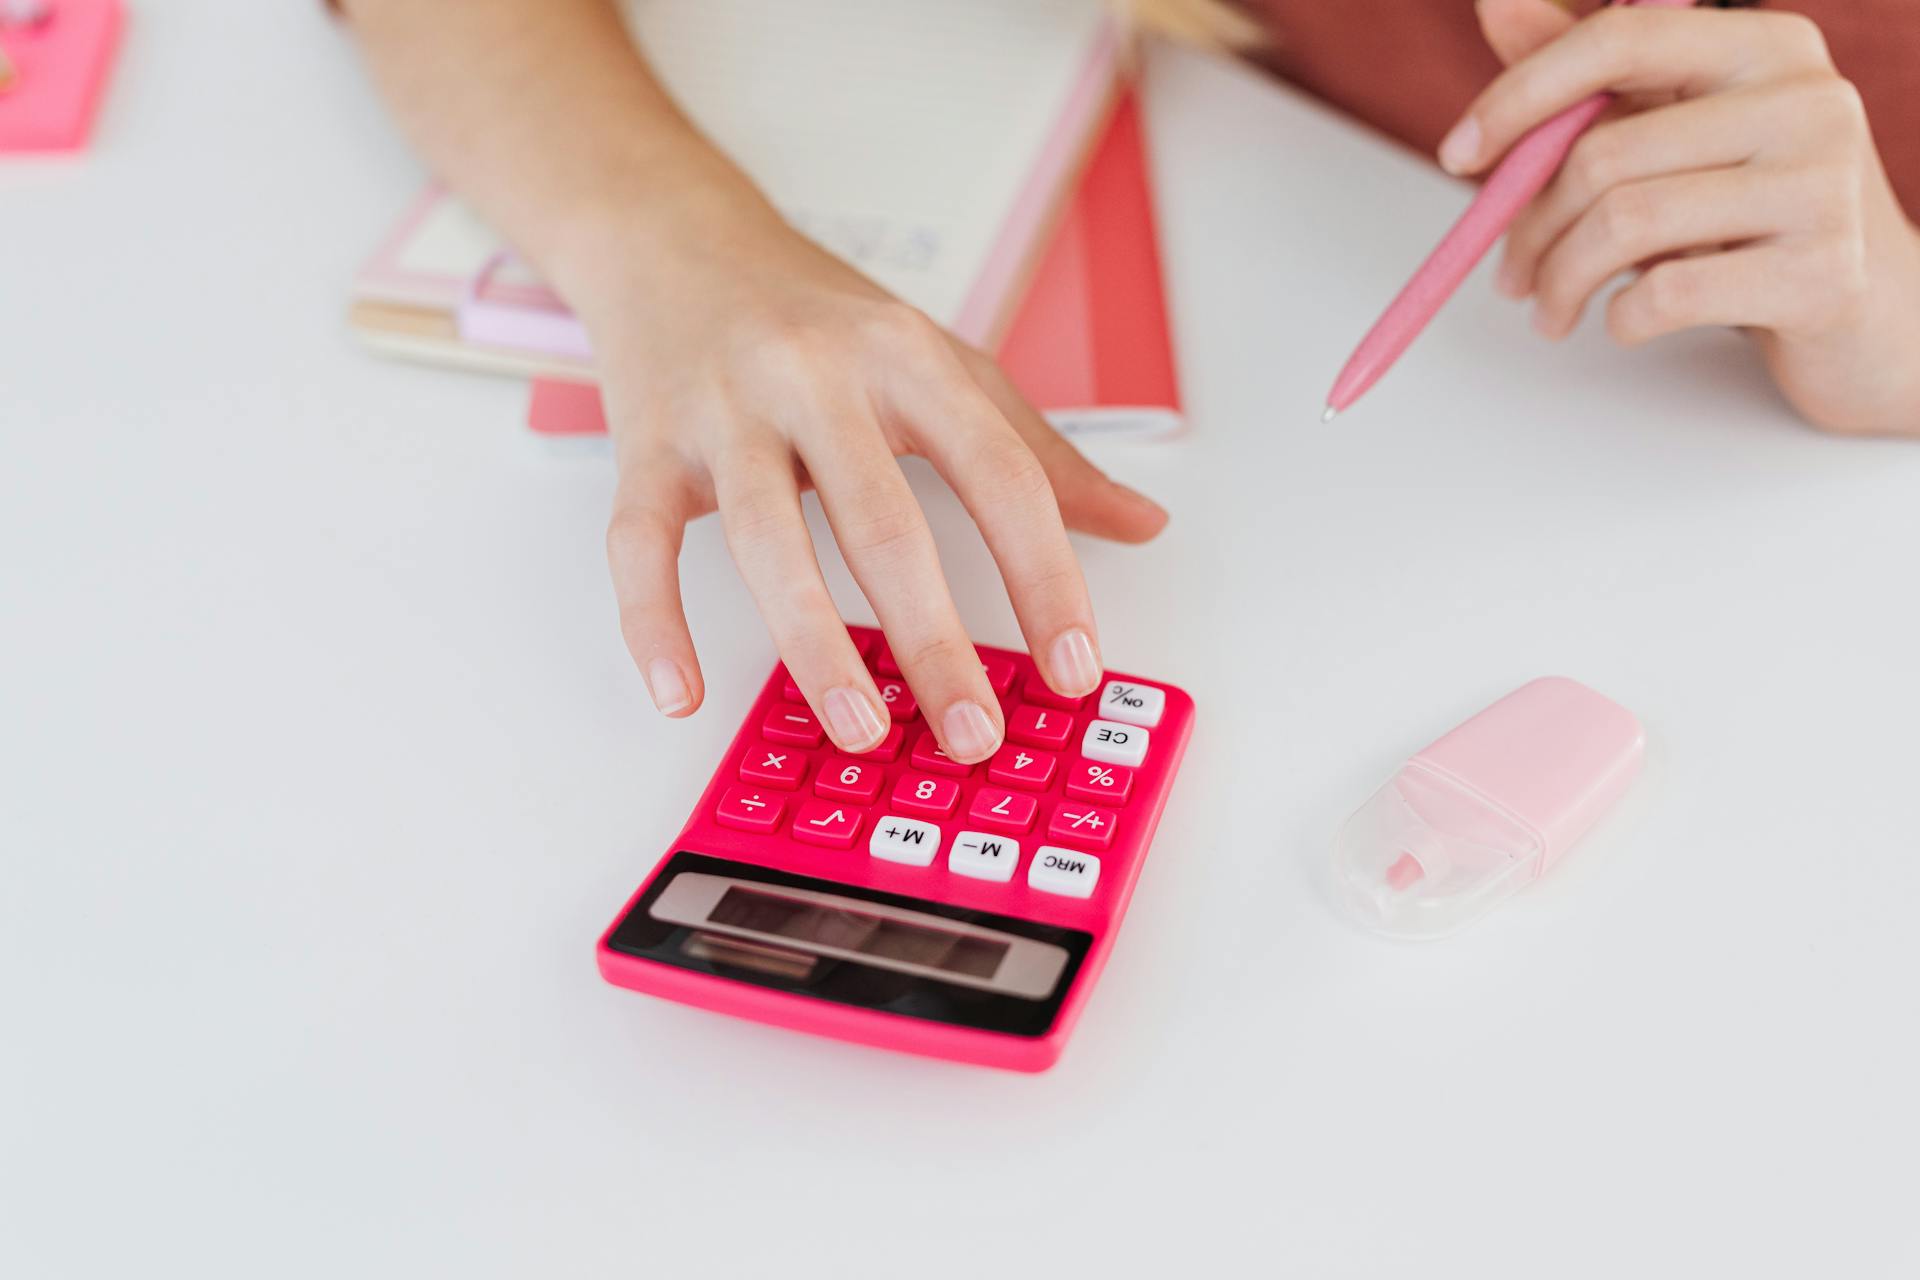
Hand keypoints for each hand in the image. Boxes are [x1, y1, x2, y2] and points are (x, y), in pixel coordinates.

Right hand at [569, 186, 1167, 762]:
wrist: (674, 238)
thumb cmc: (818, 315)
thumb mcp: (942, 362)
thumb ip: (1037, 454)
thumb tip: (1142, 525)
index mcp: (906, 359)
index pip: (999, 476)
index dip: (1045, 578)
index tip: (1074, 670)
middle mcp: (815, 378)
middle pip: (884, 522)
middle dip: (934, 640)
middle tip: (973, 733)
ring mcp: (724, 413)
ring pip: (765, 540)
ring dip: (814, 647)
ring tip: (861, 730)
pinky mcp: (645, 446)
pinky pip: (639, 545)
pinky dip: (652, 623)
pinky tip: (681, 694)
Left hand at [1443, 0, 1919, 434]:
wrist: (1870, 313)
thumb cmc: (1751, 218)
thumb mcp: (1672, 132)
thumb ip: (1588, 74)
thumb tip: (1497, 1)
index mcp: (1763, 46)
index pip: (1615, 39)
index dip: (1519, 95)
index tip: (1458, 154)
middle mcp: (1805, 98)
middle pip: (1604, 152)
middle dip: (1531, 226)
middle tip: (1511, 276)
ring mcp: (1823, 184)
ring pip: (1626, 224)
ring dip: (1561, 282)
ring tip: (1549, 310)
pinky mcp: (1822, 273)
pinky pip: (1667, 294)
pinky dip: (1619, 319)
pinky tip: (1623, 322)